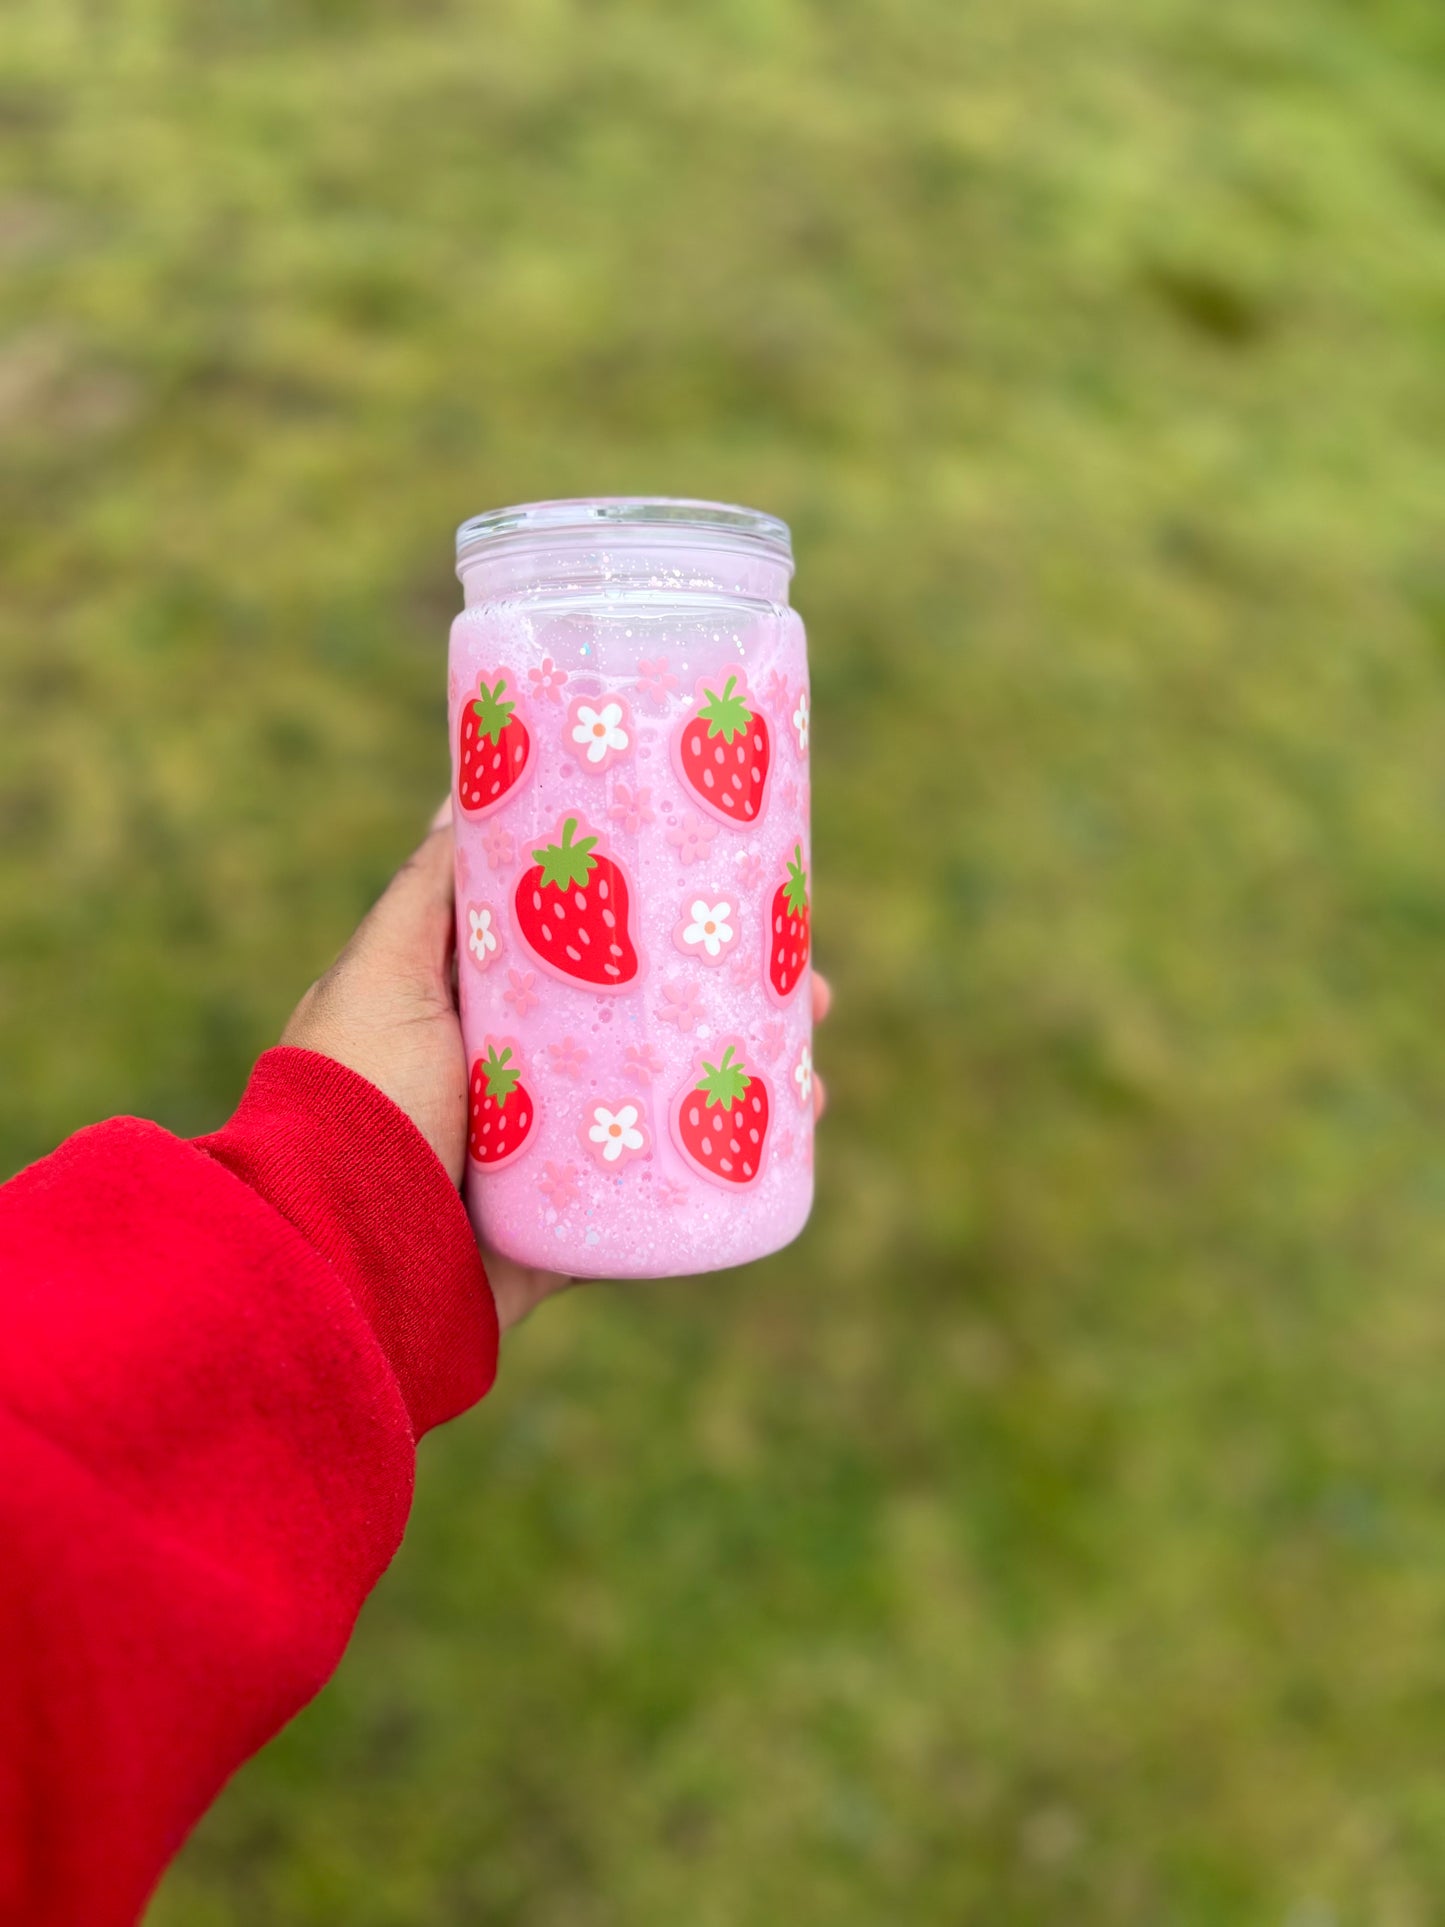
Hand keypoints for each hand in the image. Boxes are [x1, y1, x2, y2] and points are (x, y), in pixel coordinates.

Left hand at [282, 803, 830, 1331]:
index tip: (728, 890)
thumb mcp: (381, 975)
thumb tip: (462, 790)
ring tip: (814, 1066)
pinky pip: (668, 1198)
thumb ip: (426, 893)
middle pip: (649, 1027)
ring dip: (749, 1084)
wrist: (337, 1262)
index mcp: (481, 1016)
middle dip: (730, 1005)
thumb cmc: (349, 1103)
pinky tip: (790, 1141)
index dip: (659, 921)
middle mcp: (526, 1083)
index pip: (588, 951)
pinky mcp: (577, 1229)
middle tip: (809, 986)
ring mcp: (557, 1159)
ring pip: (672, 1107)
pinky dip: (728, 1171)